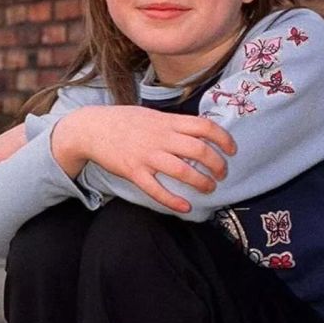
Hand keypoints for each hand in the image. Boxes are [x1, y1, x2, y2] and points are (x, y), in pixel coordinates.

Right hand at [51, 106, 235, 212]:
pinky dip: (173, 201)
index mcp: (166, 122)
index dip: (223, 138)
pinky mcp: (133, 172)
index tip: (232, 150)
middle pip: (199, 150)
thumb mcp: (151, 115)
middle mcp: (160, 137)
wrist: (91, 128)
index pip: (204, 126)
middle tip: (222, 173)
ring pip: (182, 171)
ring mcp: (147, 155)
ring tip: (209, 188)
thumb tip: (198, 131)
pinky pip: (156, 190)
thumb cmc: (123, 121)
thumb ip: (173, 124)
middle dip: (217, 164)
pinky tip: (185, 207)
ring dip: (201, 182)